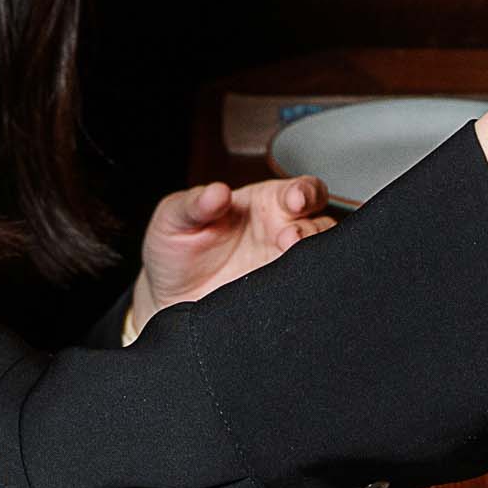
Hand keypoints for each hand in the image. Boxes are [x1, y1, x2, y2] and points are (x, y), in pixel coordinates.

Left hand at [131, 176, 335, 332]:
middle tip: (289, 237)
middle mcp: (281, 232)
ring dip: (311, 256)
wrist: (167, 296)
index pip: (301, 190)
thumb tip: (216, 191)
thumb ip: (195, 204)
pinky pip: (303, 289)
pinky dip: (303, 286)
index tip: (293, 199)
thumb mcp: (175, 217)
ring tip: (287, 259)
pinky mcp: (279, 295)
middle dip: (312, 228)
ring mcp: (282, 265)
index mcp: (264, 204)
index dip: (304, 191)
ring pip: (319, 256)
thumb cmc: (175, 248)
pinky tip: (288, 286)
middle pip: (320, 223)